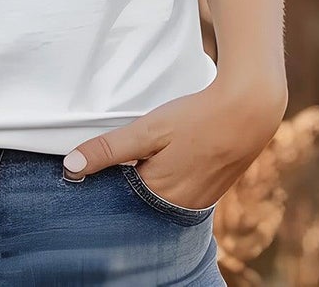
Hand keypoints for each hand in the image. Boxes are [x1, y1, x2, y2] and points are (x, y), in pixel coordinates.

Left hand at [61, 75, 287, 212]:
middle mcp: (179, 207)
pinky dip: (168, 177)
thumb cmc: (196, 118)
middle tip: (123, 150)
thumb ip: (110, 149)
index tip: (93, 160)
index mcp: (159, 195)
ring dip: (147, 177)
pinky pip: (178, 192)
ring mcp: (198, 202)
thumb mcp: (148, 130)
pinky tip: (168, 156)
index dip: (104, 177)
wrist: (248, 111)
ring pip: (159, 195)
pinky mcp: (210, 192)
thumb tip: (70, 167)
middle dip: (126, 179)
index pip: (117, 196)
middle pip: (139, 199)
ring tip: (148, 150)